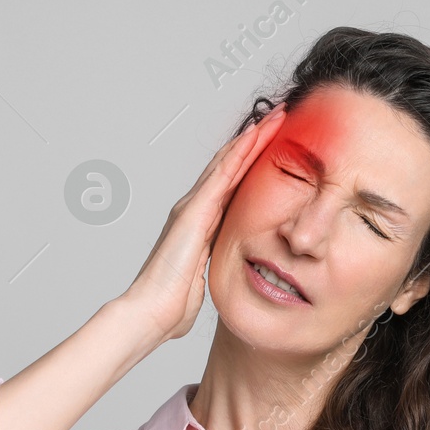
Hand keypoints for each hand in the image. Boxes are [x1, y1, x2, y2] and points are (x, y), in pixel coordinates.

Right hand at [121, 104, 286, 341]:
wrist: (151, 313)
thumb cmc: (171, 305)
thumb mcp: (203, 282)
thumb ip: (213, 271)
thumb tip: (223, 278)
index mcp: (200, 225)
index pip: (231, 186)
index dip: (252, 163)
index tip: (274, 146)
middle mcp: (194, 209)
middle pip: (229, 166)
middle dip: (254, 141)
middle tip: (278, 118)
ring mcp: (193, 207)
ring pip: (227, 162)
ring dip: (252, 137)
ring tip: (275, 117)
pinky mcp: (195, 211)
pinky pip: (222, 174)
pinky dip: (241, 152)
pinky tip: (257, 136)